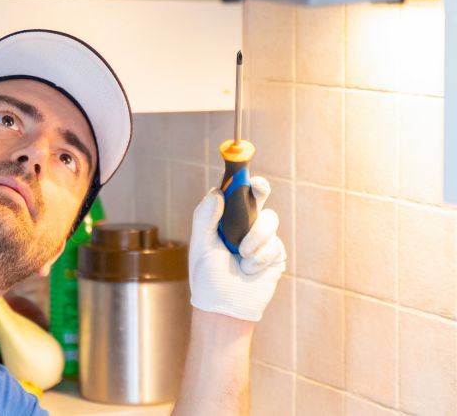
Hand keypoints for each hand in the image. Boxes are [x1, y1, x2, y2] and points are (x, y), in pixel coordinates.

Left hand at [188, 176, 285, 321]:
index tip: (241, 171)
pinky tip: (250, 270)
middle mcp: (243, 224)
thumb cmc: (208, 277)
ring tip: (241, 256)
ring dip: (255, 238)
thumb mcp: (201, 245)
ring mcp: (260, 237)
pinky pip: (274, 243)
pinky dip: (260, 257)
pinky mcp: (274, 252)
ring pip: (269, 220)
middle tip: (258, 186)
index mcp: (222, 219)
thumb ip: (205, 218)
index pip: (232, 192)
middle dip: (260, 188)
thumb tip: (218, 192)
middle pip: (257, 195)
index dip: (238, 179)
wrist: (224, 306)